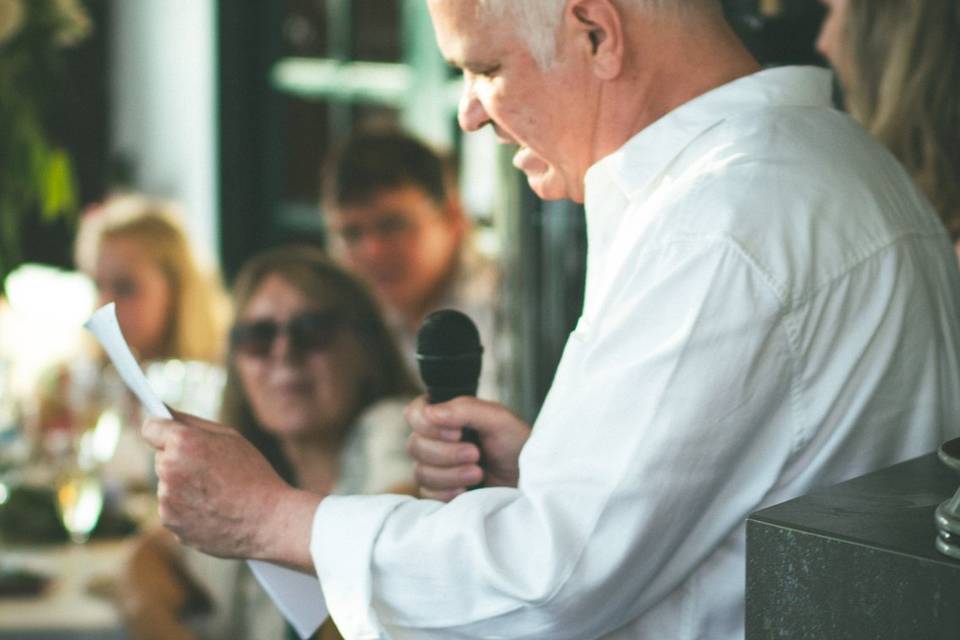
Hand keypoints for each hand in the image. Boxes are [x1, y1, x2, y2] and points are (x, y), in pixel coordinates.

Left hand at [141, 411, 320, 569]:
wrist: (267, 520)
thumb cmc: (253, 474)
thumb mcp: (230, 437)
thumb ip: (192, 423)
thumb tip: (164, 414)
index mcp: (184, 443)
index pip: (150, 428)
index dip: (161, 428)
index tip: (167, 432)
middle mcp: (168, 470)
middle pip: (162, 457)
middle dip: (179, 459)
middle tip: (211, 467)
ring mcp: (167, 500)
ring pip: (167, 485)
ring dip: (183, 486)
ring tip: (216, 492)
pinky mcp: (170, 523)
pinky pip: (173, 508)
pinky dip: (187, 508)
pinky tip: (212, 508)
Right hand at [405, 396, 530, 500]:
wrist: (528, 481)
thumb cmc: (517, 445)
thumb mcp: (498, 419)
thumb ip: (465, 409)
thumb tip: (430, 412)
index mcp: (446, 416)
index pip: (415, 414)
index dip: (429, 425)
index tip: (458, 432)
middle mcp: (436, 440)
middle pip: (415, 445)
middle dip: (447, 453)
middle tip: (476, 455)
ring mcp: (435, 467)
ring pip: (421, 471)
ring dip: (451, 474)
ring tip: (478, 473)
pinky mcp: (438, 492)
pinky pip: (428, 494)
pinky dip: (449, 492)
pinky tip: (468, 490)